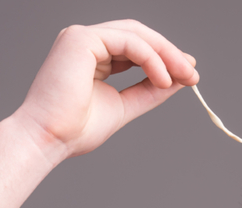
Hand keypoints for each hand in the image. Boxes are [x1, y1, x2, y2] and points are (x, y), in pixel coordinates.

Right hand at [13, 19, 198, 159]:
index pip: (135, 47)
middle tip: (193, 74)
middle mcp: (85, 42)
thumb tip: (179, 81)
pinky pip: (128, 41)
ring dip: (165, 54)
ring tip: (184, 77)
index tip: (188, 74)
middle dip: (169, 53)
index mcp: (91, 56)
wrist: (49, 139)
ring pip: (136, 34)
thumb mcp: (124, 106)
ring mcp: (81, 37)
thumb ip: (148, 91)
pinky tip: (164, 78)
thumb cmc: (75, 129)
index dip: (164, 57)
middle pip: (139, 35)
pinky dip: (151, 58)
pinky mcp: (81, 39)